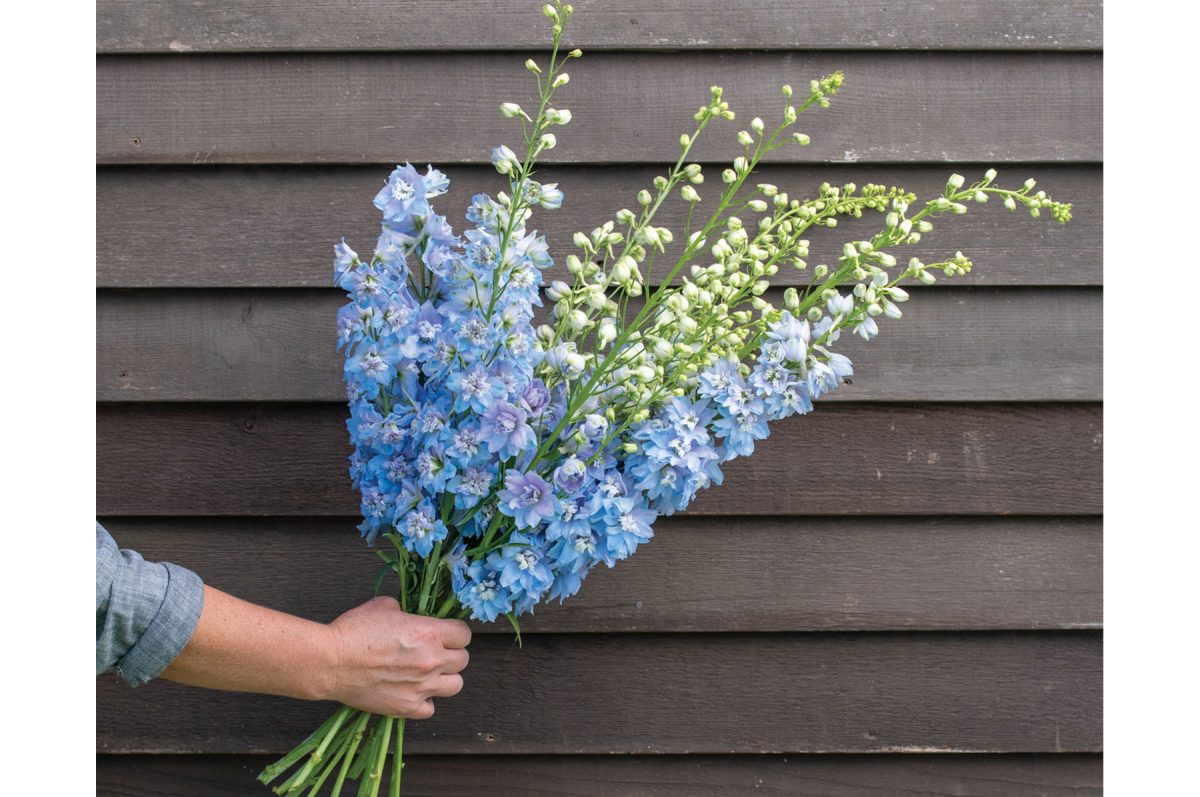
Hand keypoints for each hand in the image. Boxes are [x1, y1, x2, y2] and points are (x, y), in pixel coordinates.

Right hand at [323, 596, 471, 718]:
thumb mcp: (383, 606)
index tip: (446, 634)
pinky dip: (425, 701)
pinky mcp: (407, 707)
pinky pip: (430, 708)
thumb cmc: (354, 632)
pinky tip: (412, 691)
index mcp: (430, 633)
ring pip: (456, 685)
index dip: (455, 633)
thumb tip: (408, 616)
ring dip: (445, 678)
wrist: (331, 662)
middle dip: (452, 654)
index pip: (464, 635)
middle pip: (463, 660)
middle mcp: (432, 660)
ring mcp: (421, 686)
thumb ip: (405, 611)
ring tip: (429, 674)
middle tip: (436, 653)